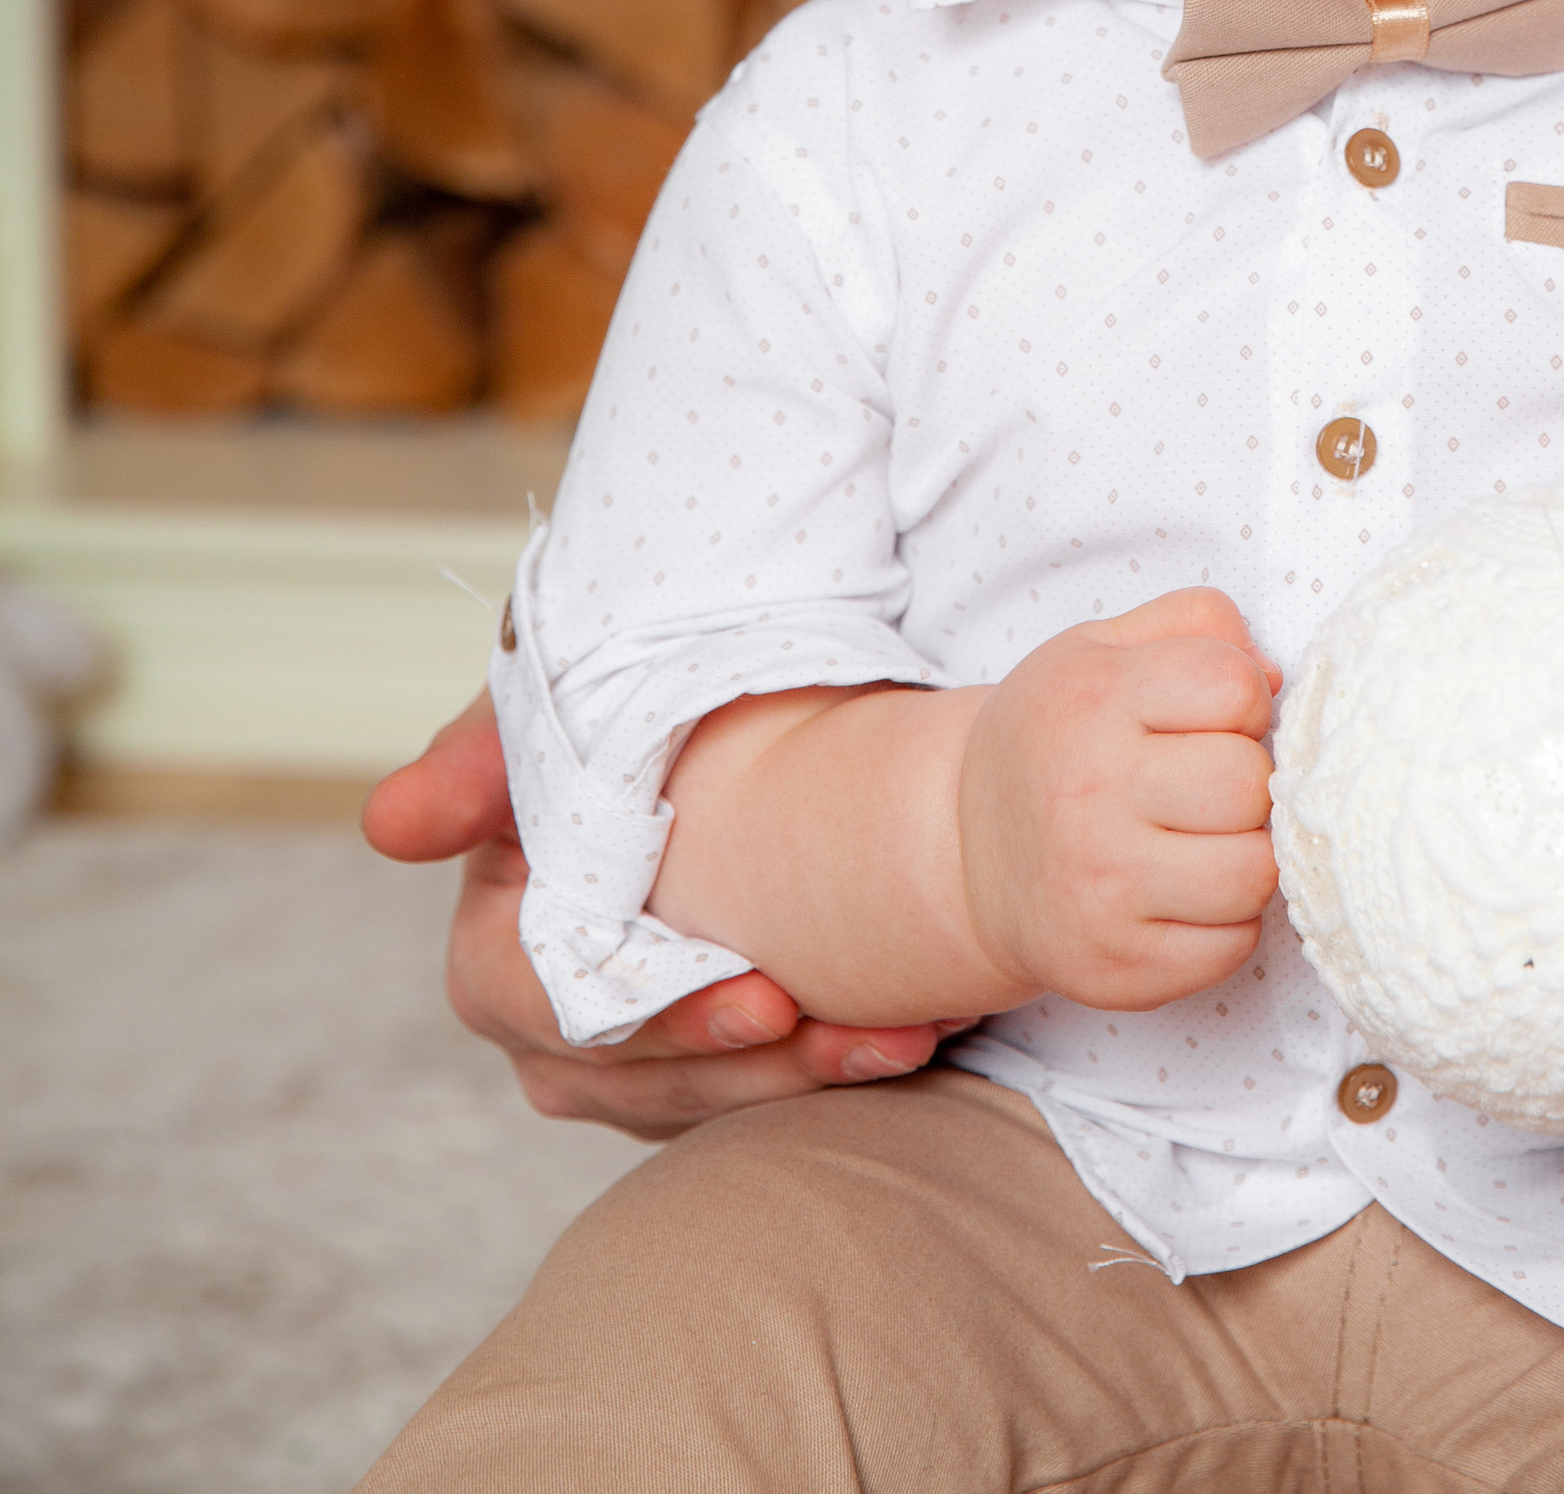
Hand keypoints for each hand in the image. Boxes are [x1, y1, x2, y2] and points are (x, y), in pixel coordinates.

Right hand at [364, 690, 940, 1137]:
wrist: (693, 728)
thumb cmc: (596, 718)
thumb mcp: (535, 717)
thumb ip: (471, 763)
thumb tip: (386, 824)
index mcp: (499, 955)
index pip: (564, 1014)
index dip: (663, 1019)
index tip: (764, 998)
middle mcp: (558, 1034)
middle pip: (654, 1081)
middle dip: (763, 1069)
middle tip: (864, 1032)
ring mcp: (636, 1066)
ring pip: (720, 1104)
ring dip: (819, 1078)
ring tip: (911, 1036)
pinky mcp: (713, 1071)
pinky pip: (770, 1093)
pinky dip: (842, 1066)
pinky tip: (919, 1034)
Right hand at [958, 590, 1280, 1011]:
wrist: (965, 851)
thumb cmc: (1056, 738)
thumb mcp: (1102, 647)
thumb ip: (1198, 623)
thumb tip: (1274, 678)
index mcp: (1092, 701)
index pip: (1232, 688)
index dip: (1243, 699)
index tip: (1213, 716)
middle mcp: (1089, 797)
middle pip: (1248, 785)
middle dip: (1247, 780)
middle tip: (1208, 785)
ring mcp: (1099, 893)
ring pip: (1252, 875)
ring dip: (1245, 854)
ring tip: (1204, 838)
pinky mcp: (1114, 970)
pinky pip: (1231, 947)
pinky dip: (1226, 921)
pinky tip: (1185, 893)